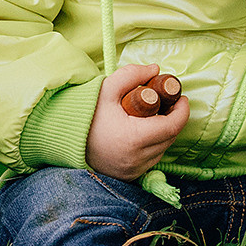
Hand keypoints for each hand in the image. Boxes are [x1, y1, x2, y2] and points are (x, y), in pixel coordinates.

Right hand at [85, 63, 190, 182]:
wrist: (64, 140)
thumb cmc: (85, 115)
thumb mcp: (106, 89)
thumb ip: (131, 75)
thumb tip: (155, 70)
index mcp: (134, 138)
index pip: (172, 126)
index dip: (182, 111)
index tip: (180, 97)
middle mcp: (137, 159)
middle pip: (170, 138)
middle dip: (174, 119)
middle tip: (168, 103)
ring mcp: (134, 170)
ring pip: (162, 149)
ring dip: (164, 133)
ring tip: (154, 117)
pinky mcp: (130, 176)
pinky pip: (152, 159)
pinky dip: (153, 146)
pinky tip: (143, 133)